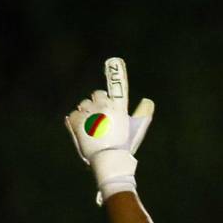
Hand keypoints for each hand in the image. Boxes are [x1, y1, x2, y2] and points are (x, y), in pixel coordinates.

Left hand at [65, 57, 155, 204]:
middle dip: (97, 103)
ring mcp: (89, 113)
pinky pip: (74, 115)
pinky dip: (76, 123)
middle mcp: (104, 107)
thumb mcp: (136, 130)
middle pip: (96, 94)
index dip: (117, 75)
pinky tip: (83, 132)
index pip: (116, 88)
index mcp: (119, 108)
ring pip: (83, 105)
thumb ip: (143, 114)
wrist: (109, 161)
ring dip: (86, 113)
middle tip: (100, 119)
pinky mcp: (77, 121)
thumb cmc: (125, 146)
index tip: (116, 61)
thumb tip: (148, 100)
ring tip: (92, 128)